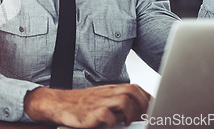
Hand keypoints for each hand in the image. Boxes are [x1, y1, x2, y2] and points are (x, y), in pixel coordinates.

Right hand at [24, 84, 150, 127]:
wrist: (58, 103)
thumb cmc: (80, 104)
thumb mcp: (100, 99)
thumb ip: (117, 102)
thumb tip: (138, 112)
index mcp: (110, 89)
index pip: (134, 88)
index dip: (147, 97)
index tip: (154, 107)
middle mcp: (106, 93)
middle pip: (132, 91)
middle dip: (143, 103)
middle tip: (145, 116)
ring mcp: (99, 102)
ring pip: (124, 100)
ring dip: (130, 112)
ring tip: (127, 121)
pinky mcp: (91, 113)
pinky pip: (108, 115)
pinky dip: (113, 121)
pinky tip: (111, 125)